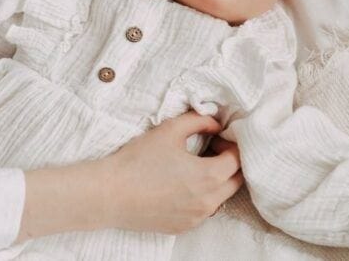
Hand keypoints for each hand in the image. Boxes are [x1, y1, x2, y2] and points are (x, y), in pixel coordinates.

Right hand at [96, 112, 242, 233]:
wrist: (111, 194)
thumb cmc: (138, 160)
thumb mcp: (170, 130)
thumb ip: (199, 121)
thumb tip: (215, 123)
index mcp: (209, 176)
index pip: (238, 160)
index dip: (231, 144)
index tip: (216, 138)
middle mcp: (209, 201)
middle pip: (236, 181)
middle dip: (229, 164)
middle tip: (211, 151)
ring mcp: (197, 218)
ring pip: (221, 198)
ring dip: (216, 182)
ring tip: (194, 168)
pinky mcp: (184, 227)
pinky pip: (203, 211)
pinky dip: (201, 197)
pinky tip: (180, 186)